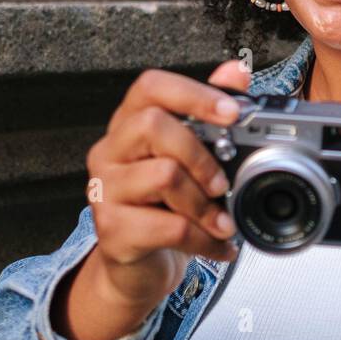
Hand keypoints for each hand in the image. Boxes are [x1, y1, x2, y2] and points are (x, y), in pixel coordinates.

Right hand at [82, 59, 250, 312]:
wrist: (138, 267)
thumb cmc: (166, 206)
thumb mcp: (190, 158)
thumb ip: (210, 113)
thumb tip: (236, 71)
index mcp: (129, 124)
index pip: (151, 87)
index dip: (193, 93)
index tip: (233, 112)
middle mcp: (110, 150)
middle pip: (153, 125)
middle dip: (201, 154)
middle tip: (223, 183)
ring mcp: (104, 190)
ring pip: (163, 176)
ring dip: (205, 204)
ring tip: (224, 222)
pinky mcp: (111, 229)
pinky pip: (169, 227)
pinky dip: (205, 239)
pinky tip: (217, 245)